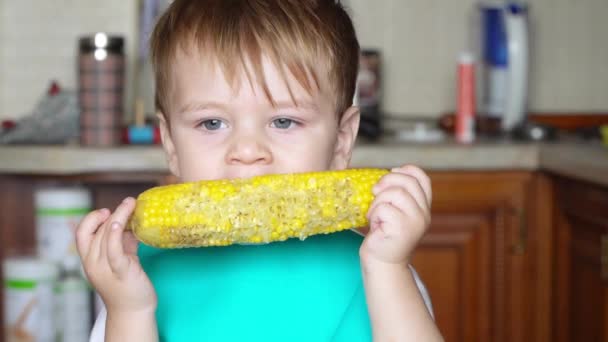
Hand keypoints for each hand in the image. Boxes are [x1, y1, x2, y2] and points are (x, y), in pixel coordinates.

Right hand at [76, 197, 156, 314]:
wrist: (133, 311)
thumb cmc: (128, 285)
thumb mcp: (122, 259)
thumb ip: (123, 243)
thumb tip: (131, 223)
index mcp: (90, 260)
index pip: (81, 233)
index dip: (91, 218)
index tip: (107, 211)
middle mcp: (93, 263)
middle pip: (97, 231)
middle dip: (114, 213)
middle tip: (129, 203)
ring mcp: (105, 268)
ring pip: (105, 235)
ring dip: (118, 216)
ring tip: (130, 204)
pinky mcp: (121, 271)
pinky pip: (114, 250)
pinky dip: (114, 234)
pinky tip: (120, 223)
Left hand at [360, 165, 431, 267]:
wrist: (382, 262)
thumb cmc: (384, 234)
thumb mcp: (395, 210)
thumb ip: (398, 193)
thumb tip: (392, 171)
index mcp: (423, 207)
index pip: (422, 178)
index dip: (406, 170)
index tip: (391, 172)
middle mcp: (424, 214)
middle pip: (408, 181)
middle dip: (387, 181)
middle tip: (374, 192)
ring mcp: (416, 222)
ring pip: (396, 193)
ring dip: (378, 201)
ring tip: (374, 213)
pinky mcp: (403, 229)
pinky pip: (384, 208)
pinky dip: (374, 213)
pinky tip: (374, 225)